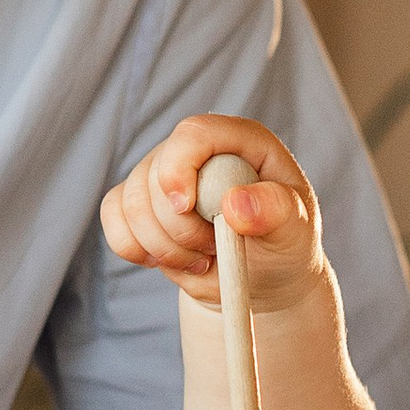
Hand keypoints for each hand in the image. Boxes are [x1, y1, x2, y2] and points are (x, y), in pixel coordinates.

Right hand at [100, 113, 321, 313]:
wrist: (261, 276)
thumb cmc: (283, 244)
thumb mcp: (296, 229)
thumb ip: (275, 211)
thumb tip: (236, 203)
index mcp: (239, 142)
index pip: (194, 133)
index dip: (180, 168)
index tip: (185, 209)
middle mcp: (196, 152)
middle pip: (154, 174)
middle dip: (178, 227)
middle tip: (215, 251)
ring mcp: (162, 174)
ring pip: (130, 202)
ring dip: (163, 246)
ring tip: (202, 259)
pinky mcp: (139, 203)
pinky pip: (113, 219)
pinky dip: (135, 248)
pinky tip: (170, 259)